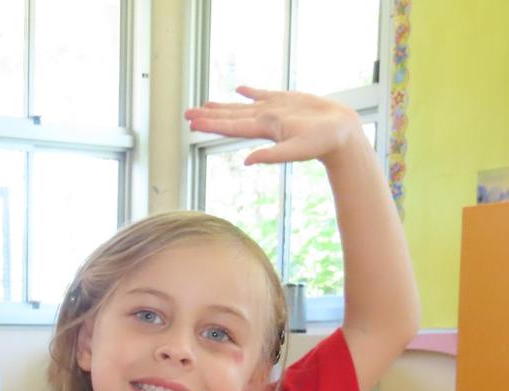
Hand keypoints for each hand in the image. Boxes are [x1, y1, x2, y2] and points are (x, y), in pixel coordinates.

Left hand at [184, 86, 365, 165]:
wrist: (343, 133)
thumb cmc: (323, 143)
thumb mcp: (296, 151)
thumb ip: (272, 156)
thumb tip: (247, 162)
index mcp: (263, 128)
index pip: (230, 126)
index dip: (211, 124)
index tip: (191, 122)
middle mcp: (264, 119)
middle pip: (230, 117)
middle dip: (208, 116)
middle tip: (187, 113)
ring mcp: (275, 110)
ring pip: (243, 106)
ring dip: (223, 106)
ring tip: (205, 104)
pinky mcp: (288, 101)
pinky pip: (264, 94)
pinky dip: (250, 92)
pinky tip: (239, 88)